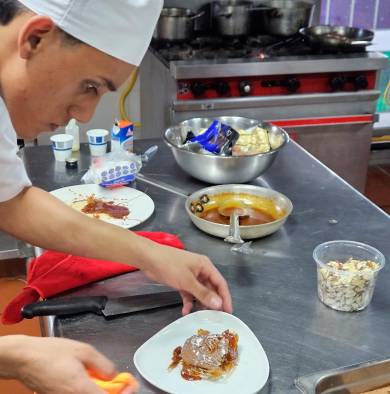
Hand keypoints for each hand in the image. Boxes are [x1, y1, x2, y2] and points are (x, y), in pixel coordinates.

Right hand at [6, 336, 136, 393]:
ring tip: (105, 378)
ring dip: (101, 391)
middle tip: (120, 381)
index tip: (131, 384)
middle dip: (113, 392)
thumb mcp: (83, 350)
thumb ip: (103, 364)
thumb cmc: (51, 352)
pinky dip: (89, 390)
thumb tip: (115, 375)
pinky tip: (89, 379)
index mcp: (81, 389)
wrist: (24, 359)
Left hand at [142, 244, 232, 314]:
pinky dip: (188, 301)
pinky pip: (189, 293)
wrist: (149, 258)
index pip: (220, 283)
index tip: (228, 312)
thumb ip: (203, 293)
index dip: (225, 297)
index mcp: (205, 266)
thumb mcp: (187, 281)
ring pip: (200, 292)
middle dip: (213, 302)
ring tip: (201, 316)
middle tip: (216, 317)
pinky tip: (185, 311)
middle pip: (211, 288)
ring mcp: (190, 276)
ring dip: (200, 303)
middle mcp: (200, 270)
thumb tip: (219, 304)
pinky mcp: (181, 280)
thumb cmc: (169, 265)